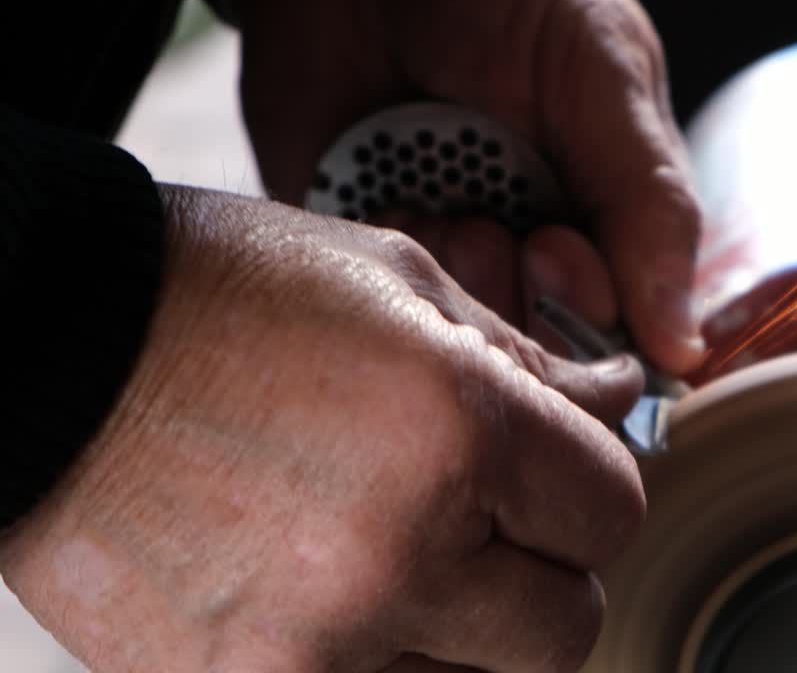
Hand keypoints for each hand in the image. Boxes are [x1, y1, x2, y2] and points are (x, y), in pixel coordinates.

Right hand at [0, 187, 644, 671]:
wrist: (43, 346)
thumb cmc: (219, 295)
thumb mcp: (395, 283)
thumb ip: (528, 360)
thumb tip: (617, 400)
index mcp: (456, 430)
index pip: (612, 515)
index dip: (591, 491)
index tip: (556, 477)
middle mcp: (397, 553)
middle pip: (565, 627)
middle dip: (543, 572)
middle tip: (488, 522)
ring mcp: (314, 646)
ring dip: (462, 625)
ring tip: (390, 545)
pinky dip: (382, 658)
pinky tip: (335, 590)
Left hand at [234, 0, 703, 373]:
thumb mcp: (607, 73)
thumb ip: (650, 203)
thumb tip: (684, 347)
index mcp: (597, 213)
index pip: (612, 322)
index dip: (585, 315)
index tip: (557, 252)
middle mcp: (519, 239)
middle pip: (531, 344)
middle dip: (516, 305)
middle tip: (500, 234)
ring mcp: (437, 239)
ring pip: (453, 334)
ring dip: (454, 286)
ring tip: (445, 209)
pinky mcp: (356, 233)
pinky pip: (371, 298)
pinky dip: (384, 269)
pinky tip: (391, 202)